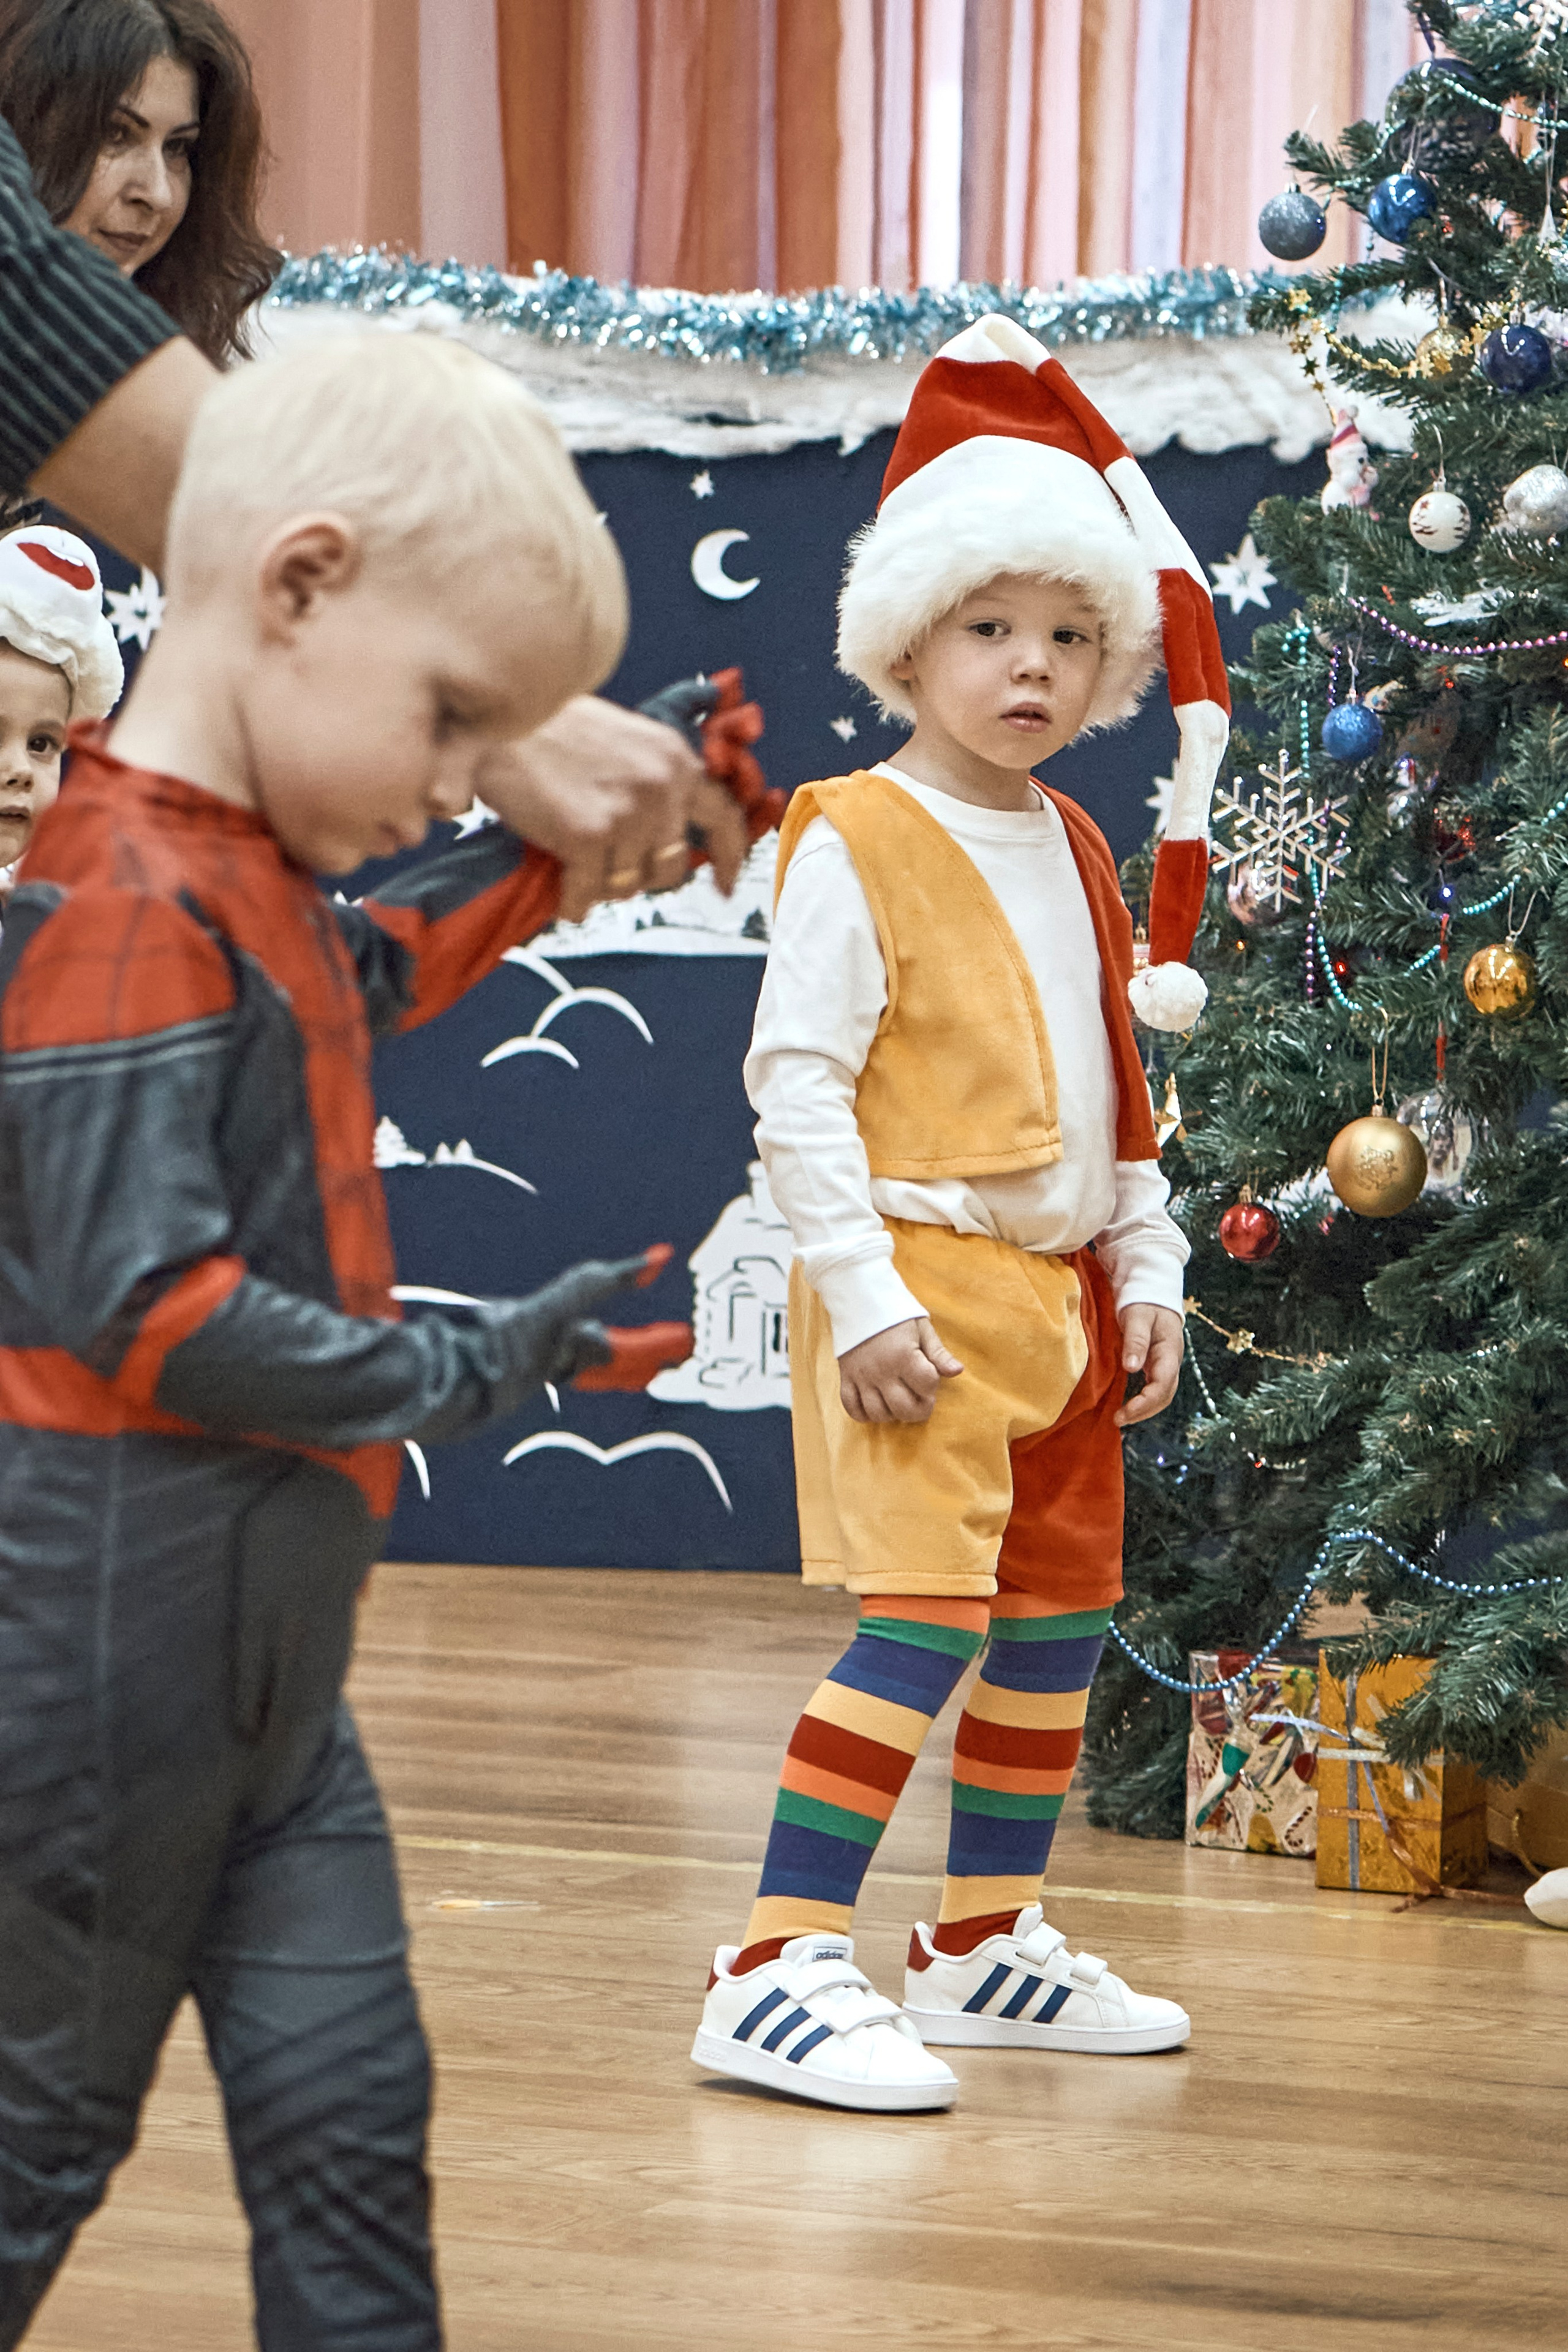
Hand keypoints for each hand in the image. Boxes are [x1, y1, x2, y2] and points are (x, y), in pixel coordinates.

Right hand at [476, 695, 749, 922]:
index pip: (723, 818)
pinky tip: (560, 888)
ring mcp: (626, 812)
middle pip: (671, 868)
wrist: (493, 725)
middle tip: (605, 860)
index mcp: (675, 759)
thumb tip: (672, 839)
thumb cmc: (549, 732)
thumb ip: (658, 784)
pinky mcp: (588, 837)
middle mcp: (660, 785)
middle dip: (640, 874)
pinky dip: (571, 901)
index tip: (726, 885)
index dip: (729, 858)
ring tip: (573, 857)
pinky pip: (588, 897)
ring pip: (629, 887)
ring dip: (600, 884)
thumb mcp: (626, 741)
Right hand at [839, 1317, 963, 1424]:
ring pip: (878, 1413)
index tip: (930, 1380)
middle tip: (921, 1401)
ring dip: (893, 1414)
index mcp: (904, 1355)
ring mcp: (862, 1376)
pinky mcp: (846, 1377)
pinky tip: (876, 1406)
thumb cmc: (895, 1314)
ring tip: (898, 1402)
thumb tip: (958, 1371)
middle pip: (904, 1408)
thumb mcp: (922, 1329)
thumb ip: (939, 1354)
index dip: (933, 1387)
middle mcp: (882, 1370)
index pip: (927, 1386)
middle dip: (919, 1411)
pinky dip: (863, 1414)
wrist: (859, 1299)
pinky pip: (851, 1408)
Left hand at [1114, 1304, 1183, 1427]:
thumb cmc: (1143, 1301)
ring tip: (1121, 1418)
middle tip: (1118, 1420)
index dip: (1145, 1403)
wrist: (1152, 1291)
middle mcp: (1171, 1361)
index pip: (1162, 1384)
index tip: (1124, 1413)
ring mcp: (1165, 1364)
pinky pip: (1154, 1387)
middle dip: (1143, 1411)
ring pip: (1161, 1394)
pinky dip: (1142, 1400)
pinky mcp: (1157, 1364)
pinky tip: (1127, 1404)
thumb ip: (1135, 1340)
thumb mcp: (1138, 1316)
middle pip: (1164, 1395)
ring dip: (1144, 1409)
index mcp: (1169, 1351)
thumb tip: (1132, 1368)